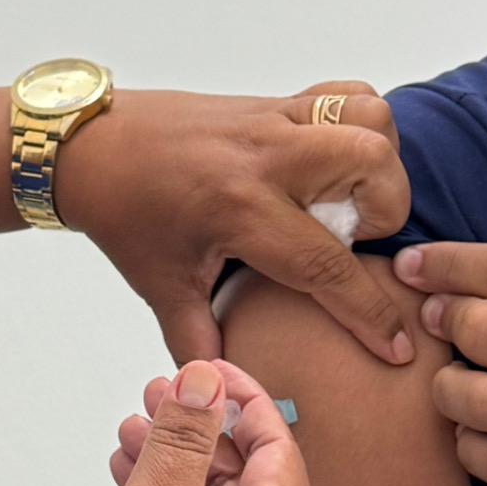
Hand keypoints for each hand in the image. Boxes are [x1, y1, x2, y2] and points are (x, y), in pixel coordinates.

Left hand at [50, 85, 418, 366]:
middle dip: (386, 210)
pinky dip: (362, 125)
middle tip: (354, 238)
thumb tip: (231, 390)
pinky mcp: (273, 102)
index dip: (369, 312)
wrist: (90, 147)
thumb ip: (200, 342)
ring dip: (380, 162)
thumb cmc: (125, 213)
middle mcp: (265, 156)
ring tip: (351, 198)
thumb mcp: (161, 288)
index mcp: (238, 208)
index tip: (396, 346)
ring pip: (370, 118)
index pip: (326, 263)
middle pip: (372, 164)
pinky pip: (345, 95)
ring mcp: (273, 120)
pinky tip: (338, 165)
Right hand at [66, 359, 318, 485]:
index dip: (240, 399)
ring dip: (177, 468)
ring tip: (128, 431)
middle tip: (154, 393)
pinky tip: (130, 481)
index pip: (278, 451)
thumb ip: (183, 437)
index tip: (204, 365)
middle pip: (249, 478)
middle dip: (198, 432)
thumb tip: (204, 378)